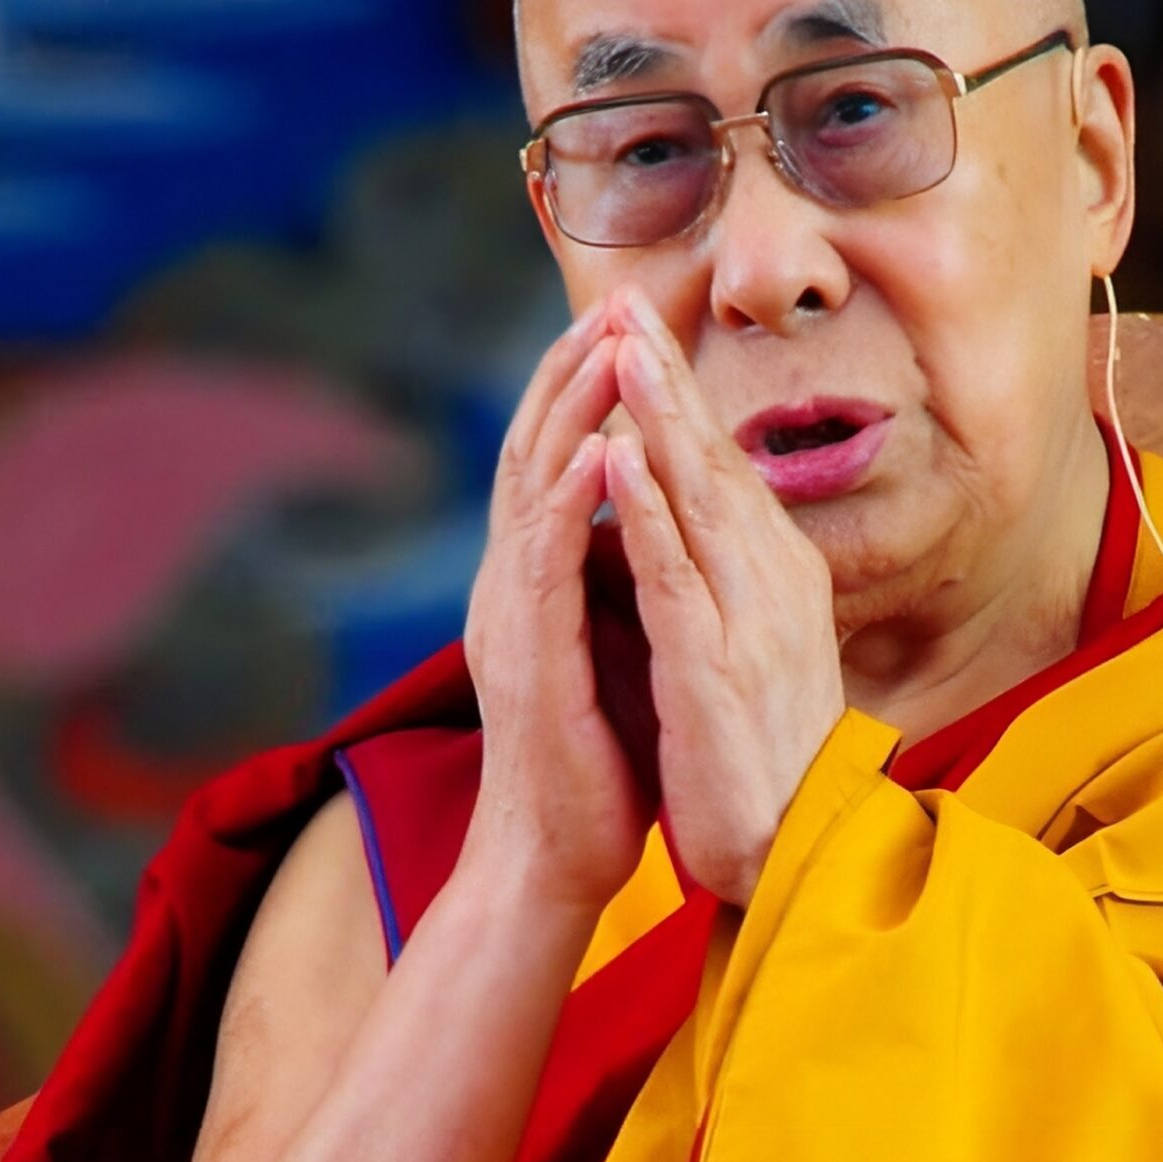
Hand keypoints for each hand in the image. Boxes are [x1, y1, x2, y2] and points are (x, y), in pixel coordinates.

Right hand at [463, 304, 648, 918]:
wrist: (552, 859)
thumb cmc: (592, 760)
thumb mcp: (612, 647)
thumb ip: (618, 581)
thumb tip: (649, 522)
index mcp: (536, 579)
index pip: (556, 460)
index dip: (585, 389)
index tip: (627, 324)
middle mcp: (513, 583)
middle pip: (535, 449)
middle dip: (575, 372)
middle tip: (616, 302)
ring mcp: (514, 617)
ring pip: (534, 489)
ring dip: (570, 413)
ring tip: (607, 347)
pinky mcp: (529, 660)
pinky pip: (544, 565)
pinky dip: (567, 502)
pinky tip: (593, 456)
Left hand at [603, 294, 845, 905]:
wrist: (793, 850)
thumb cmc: (764, 758)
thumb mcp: (749, 650)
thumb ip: (728, 582)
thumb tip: (697, 523)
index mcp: (777, 576)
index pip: (722, 464)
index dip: (680, 392)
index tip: (638, 325)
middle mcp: (773, 581)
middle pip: (714, 458)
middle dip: (666, 376)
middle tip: (626, 298)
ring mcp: (749, 620)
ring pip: (699, 498)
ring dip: (657, 417)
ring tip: (619, 345)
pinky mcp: (717, 666)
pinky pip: (676, 573)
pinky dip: (646, 510)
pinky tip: (617, 459)